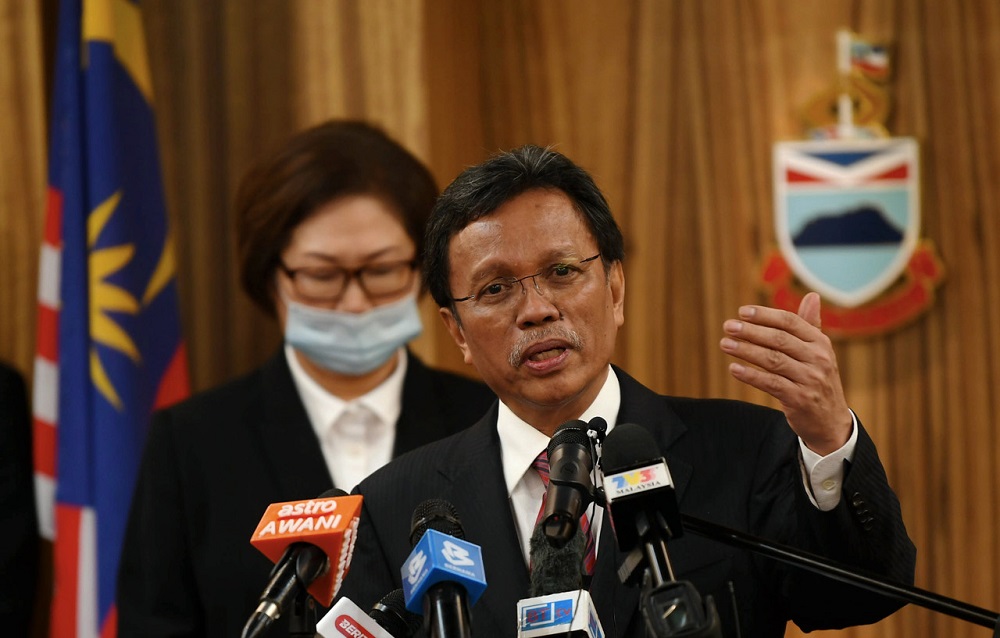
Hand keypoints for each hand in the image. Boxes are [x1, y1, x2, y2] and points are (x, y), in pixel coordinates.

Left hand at [720, 292, 851, 455]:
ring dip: (746, 350)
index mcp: (821, 343)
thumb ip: (811, 325)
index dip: (765, 315)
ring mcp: (810, 380)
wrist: (830, 421)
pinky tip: (733, 368)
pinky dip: (751, 375)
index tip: (742, 311)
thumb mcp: (819, 352)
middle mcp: (818, 359)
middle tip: (728, 326)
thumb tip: (812, 296)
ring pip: (773, 360)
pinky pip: (771, 384)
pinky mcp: (799, 399)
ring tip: (725, 343)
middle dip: (751, 331)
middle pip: (779, 339)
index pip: (790, 322)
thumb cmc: (818, 380)